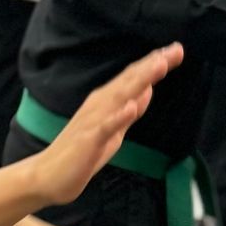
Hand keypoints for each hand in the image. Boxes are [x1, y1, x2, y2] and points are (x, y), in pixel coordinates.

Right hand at [27, 46, 180, 205]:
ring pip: (120, 96)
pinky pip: (105, 126)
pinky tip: (132, 107)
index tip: (177, 49)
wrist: (48, 176)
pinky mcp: (88, 140)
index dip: (155, 63)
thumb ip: (129, 113)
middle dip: (154, 64)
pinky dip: (119, 116)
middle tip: (177, 49)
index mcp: (107, 102)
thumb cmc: (82, 154)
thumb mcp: (114, 132)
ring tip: (160, 65)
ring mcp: (94, 121)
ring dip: (140, 80)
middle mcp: (100, 105)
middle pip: (130, 80)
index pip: (134, 78)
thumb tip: (147, 91)